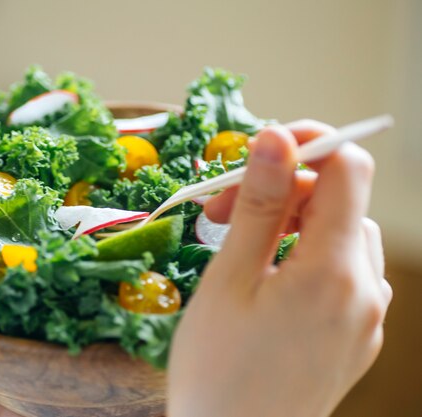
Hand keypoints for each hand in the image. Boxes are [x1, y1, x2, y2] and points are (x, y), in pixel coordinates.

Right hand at [167, 121, 391, 416]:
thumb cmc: (218, 370)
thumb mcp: (230, 278)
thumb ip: (259, 204)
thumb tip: (275, 139)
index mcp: (335, 270)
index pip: (347, 168)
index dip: (308, 144)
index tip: (260, 152)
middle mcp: (366, 291)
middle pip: (340, 203)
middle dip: (283, 192)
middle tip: (220, 211)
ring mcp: (366, 319)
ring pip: (342, 237)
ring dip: (294, 225)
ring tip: (241, 248)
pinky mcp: (356, 338)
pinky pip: (343, 276)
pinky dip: (308, 258)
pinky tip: (267, 282)